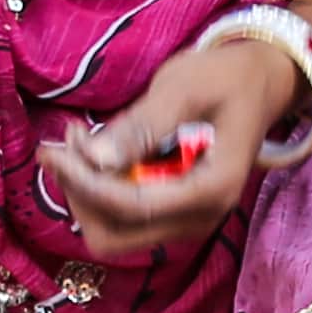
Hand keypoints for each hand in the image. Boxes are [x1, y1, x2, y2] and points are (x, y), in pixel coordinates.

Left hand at [44, 31, 309, 262]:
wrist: (259, 84)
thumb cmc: (227, 78)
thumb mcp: (185, 87)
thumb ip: (142, 125)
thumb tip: (95, 157)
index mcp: (211, 190)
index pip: (132, 207)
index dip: (84, 183)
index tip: (51, 149)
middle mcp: (199, 218)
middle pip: (114, 235)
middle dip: (81, 192)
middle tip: (68, 141)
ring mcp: (185, 221)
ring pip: (112, 231)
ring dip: (85, 191)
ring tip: (80, 139)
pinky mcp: (171, 213)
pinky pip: (121, 217)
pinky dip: (99, 188)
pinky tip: (96, 149)